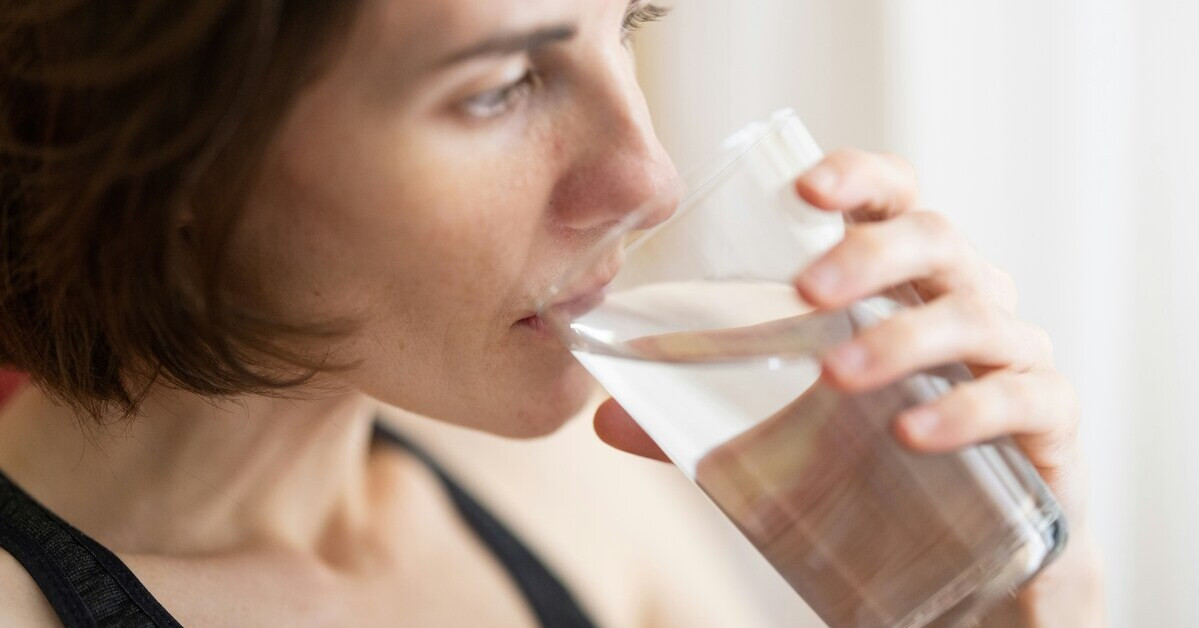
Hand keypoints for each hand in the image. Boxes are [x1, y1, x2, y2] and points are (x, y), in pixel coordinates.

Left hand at [594, 149, 1103, 625]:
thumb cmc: (876, 474)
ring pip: (977, 315)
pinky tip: (911, 431)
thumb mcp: (784, 440)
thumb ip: (704, 422)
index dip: (858, 177)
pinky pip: (1024, 398)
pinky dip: (966, 408)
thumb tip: (605, 418)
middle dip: (872, 253)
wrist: (971, 566)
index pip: (893, 200)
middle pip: (938, 240)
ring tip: (838, 373)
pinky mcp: (1049, 426)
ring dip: (905, 336)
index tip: (804, 186)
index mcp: (903, 286)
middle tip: (807, 290)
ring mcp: (1013, 359)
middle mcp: (965, 304)